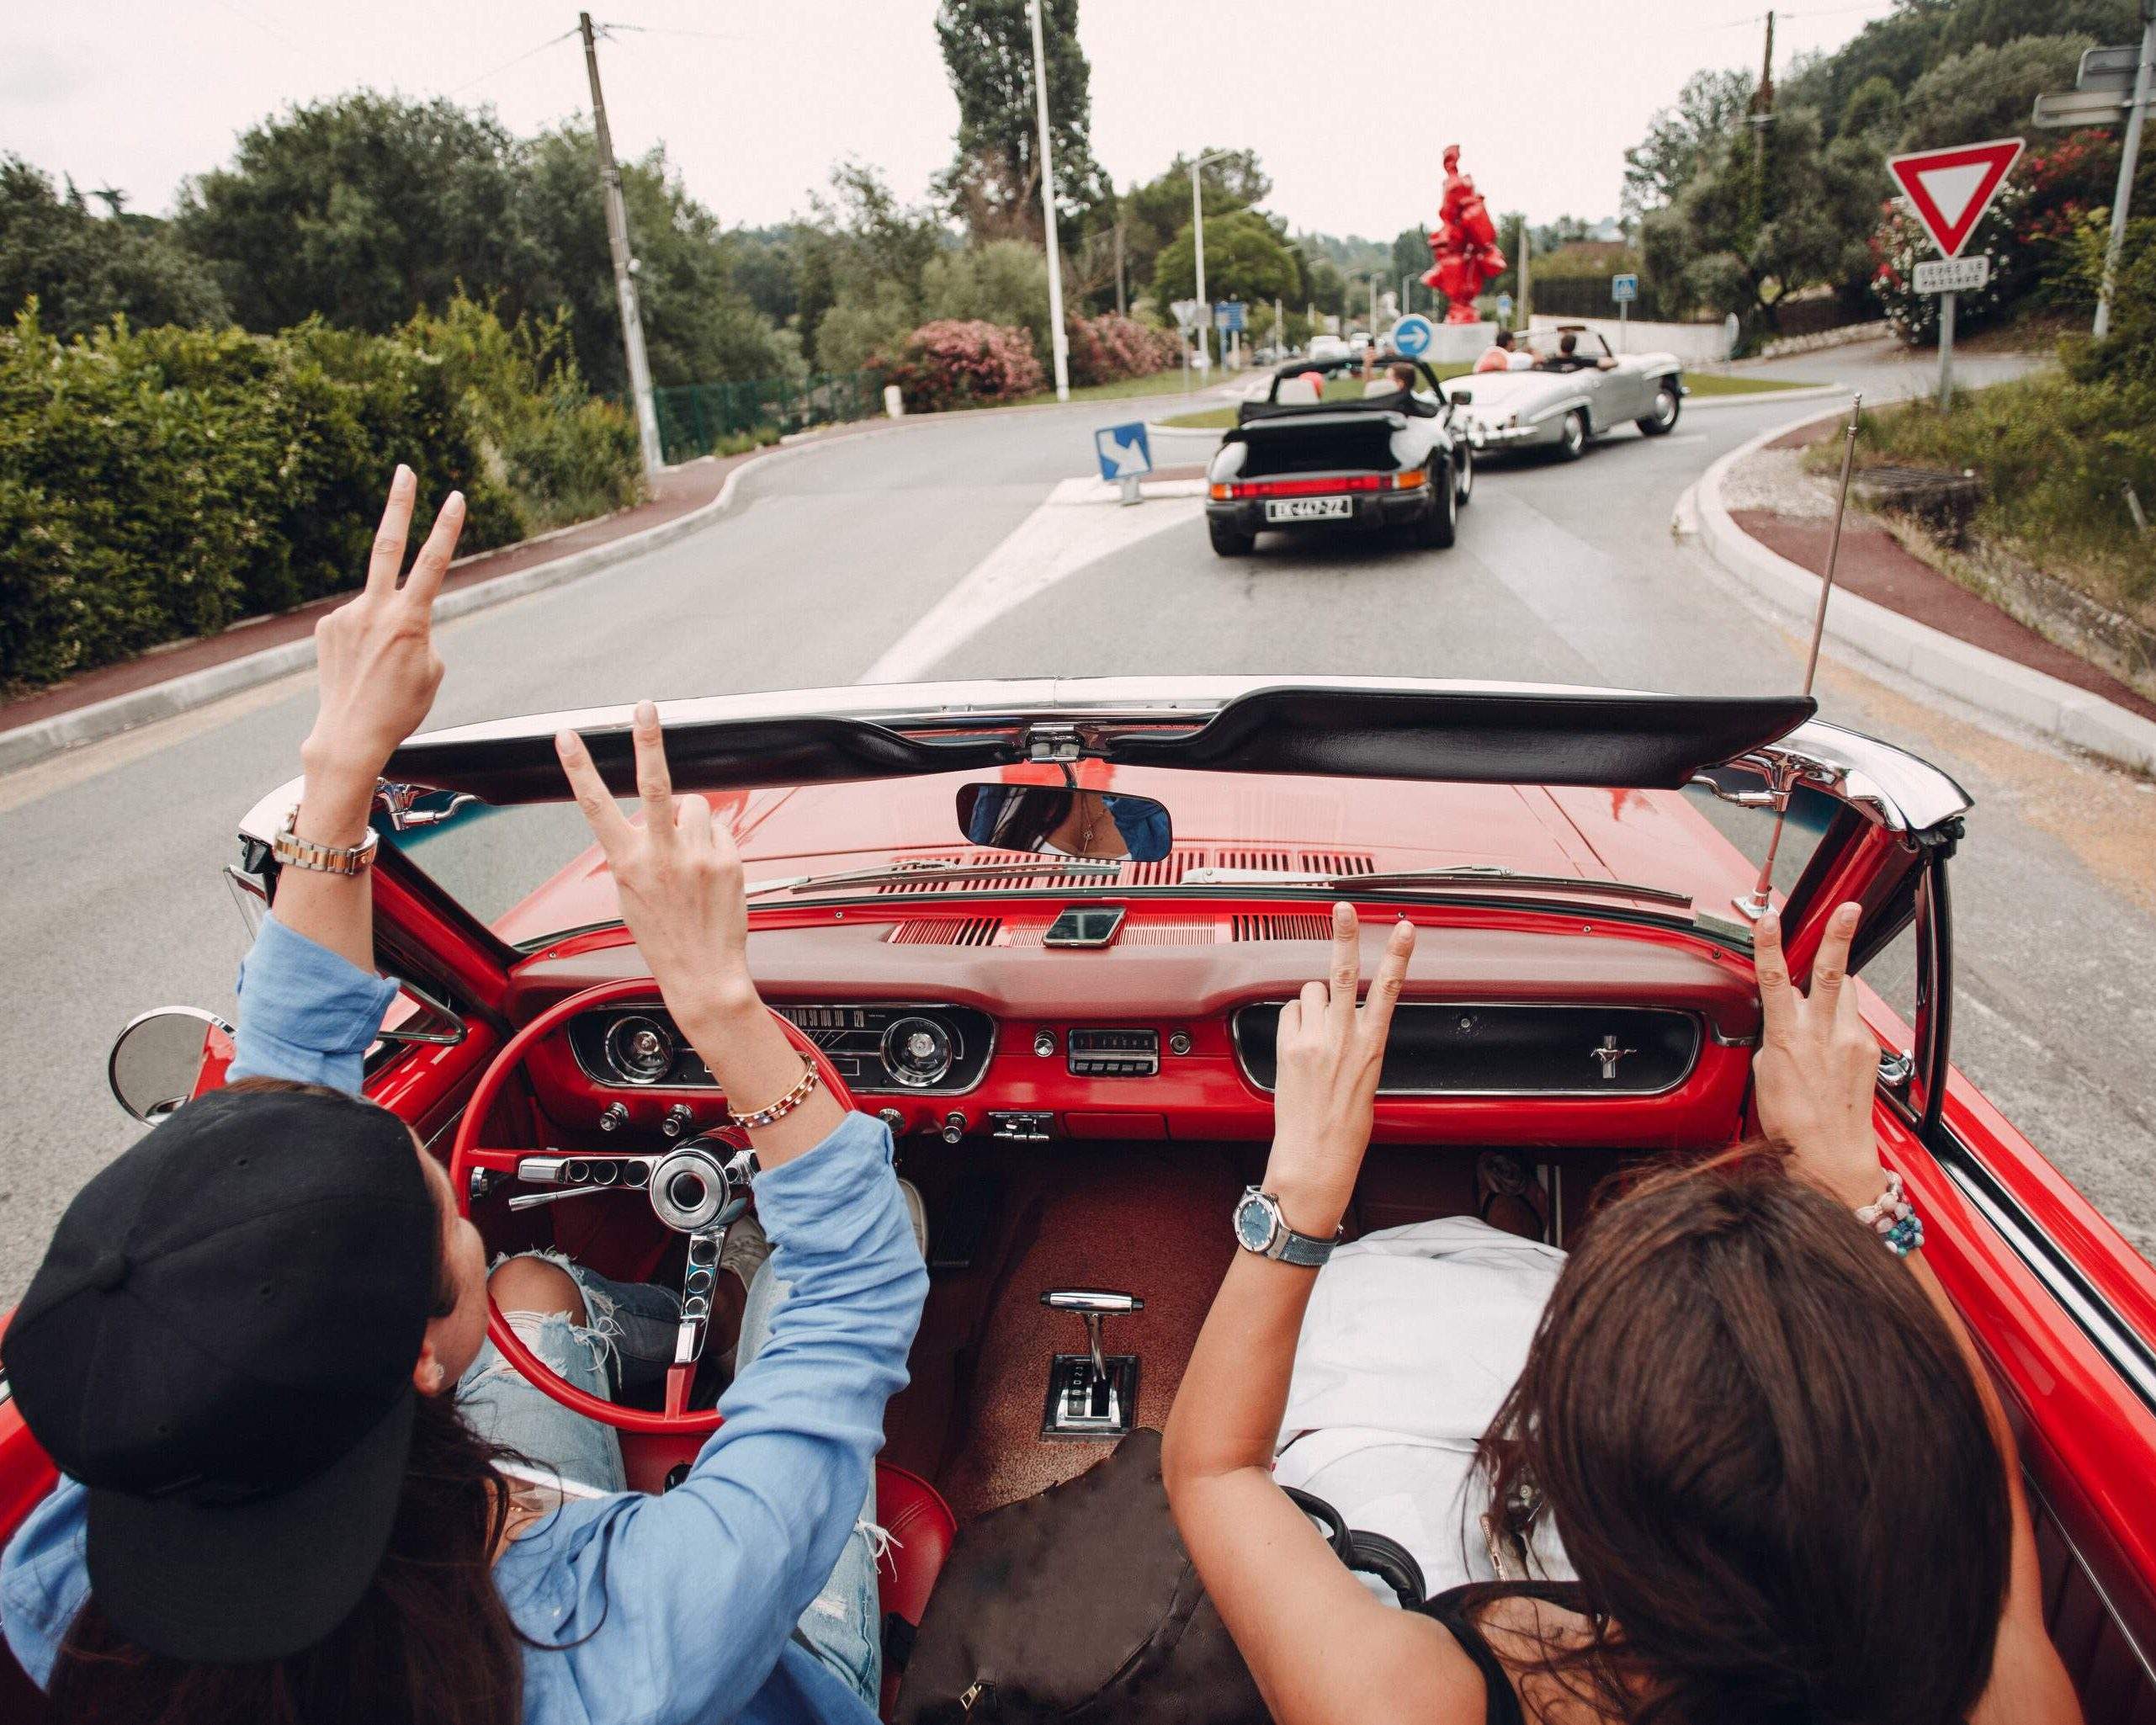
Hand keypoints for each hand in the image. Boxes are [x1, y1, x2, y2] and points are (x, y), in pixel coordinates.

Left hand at [301, 467, 462, 792]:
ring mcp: (346, 615)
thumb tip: (402, 617)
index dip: (447, 527)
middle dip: (399, 504)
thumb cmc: (400, 707)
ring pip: (376, 606)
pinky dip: (363, 640)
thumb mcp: (432, 671)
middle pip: (388, 543)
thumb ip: (422, 632)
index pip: (434, 562)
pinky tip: (359, 667)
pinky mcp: (326, 626)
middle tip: (404, 471)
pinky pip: (354, 623)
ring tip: (377, 668)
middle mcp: (375, 609)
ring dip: (383, 628)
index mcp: (410, 620)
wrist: (349, 734)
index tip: (455, 496)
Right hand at [555, 701, 753, 1034]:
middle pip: (654, 783)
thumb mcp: (630, 896)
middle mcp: (662, 855)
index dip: (579, 768)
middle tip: (645, 706)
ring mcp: (698, 855)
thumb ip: (636, 852)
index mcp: (627, 863)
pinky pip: (719, 829)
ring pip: (695, 806)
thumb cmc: (664, 938)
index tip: (567, 737)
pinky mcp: (728, 859)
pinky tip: (709, 872)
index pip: (596, 806)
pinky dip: (713, 842)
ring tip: (690, 855)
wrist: (704, 973)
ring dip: (692, 820)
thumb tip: (651, 819)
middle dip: (647, 740)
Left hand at [1261, 903, 1415, 1235]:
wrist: (1315, 1157)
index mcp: (1372, 1045)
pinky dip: (1293, 1021)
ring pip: (1309, 993)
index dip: (1398, 954)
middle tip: (1344, 907)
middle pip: (1342, 973)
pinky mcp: (1288, 1049)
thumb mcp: (1367, 1079)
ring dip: (1311, 1004)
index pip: (1389, 989)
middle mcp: (1343, 1038)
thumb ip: (1358, 1040)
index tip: (1406, 927)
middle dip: (1345, 935)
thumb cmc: (1345, 1127)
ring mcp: (1313, 1041)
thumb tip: (1343, 1015)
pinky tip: (1299, 1045)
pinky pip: (1288, 1014)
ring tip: (1316, 1034)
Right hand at [1753, 901, 1885, 1205]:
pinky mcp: (1868, 1051)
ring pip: (1844, 992)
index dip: (1770, 947)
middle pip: (1831, 973)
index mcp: (1788, 1039)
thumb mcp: (1764, 1077)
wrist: (1833, 1157)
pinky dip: (1840, 1019)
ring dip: (1834, 982)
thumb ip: (1773, 1041)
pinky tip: (1831, 1040)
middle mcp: (1824, 1035)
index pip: (1776, 981)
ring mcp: (1851, 1041)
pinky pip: (1853, 1019)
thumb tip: (1779, 1026)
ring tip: (1826, 980)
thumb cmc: (1793, 1126)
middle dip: (1838, 936)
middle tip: (1847, 908)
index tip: (1769, 920)